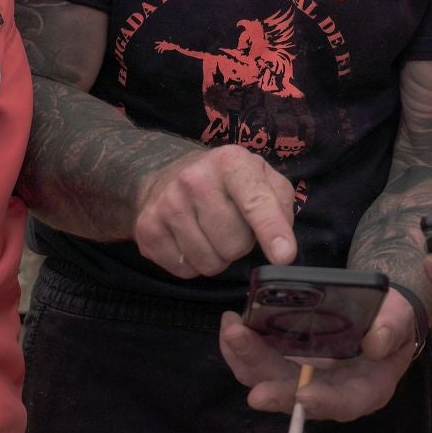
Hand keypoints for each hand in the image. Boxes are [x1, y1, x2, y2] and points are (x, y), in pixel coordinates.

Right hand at [133, 144, 296, 277]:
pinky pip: (186, 271)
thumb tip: (282, 245)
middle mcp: (195, 179)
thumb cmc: (226, 181)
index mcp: (231, 162)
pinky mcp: (147, 229)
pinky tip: (190, 239)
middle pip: (234, 244)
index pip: (255, 201)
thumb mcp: (260, 177)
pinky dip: (194, 263)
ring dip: (217, 257)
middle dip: (240, 245)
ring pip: (210, 263)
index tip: (284, 256)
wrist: (167, 174)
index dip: (271, 230)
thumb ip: (280, 204)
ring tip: (211, 232)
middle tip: (231, 225)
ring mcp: (167, 204)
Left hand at [218, 287, 419, 422]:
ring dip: (247, 360)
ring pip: (270, 380)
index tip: (303, 396)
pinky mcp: (287, 364)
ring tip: (232, 332)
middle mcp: (329, 393)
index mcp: (364, 390)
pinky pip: (260, 363)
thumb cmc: (392, 320)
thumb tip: (375, 342)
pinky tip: (232, 327)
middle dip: (268, 382)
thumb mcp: (399, 319)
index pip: (344, 403)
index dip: (323, 402)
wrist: (377, 315)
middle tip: (247, 359)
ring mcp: (304, 380)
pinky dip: (243, 348)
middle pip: (295, 396)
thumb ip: (391, 329)